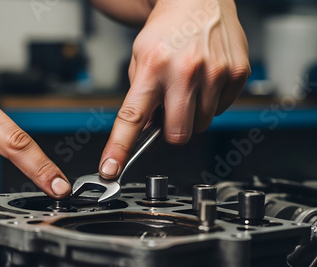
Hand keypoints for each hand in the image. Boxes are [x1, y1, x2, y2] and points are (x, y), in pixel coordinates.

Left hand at [99, 0, 249, 178]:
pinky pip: (221, 109)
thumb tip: (144, 132)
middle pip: (178, 134)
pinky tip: (204, 81)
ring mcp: (215, 73)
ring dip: (191, 116)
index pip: (132, 118)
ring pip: (201, 125)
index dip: (120, 148)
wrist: (198, 0)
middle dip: (170, 132)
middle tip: (168, 112)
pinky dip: (210, 103)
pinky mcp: (237, 74)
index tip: (110, 169)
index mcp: (153, 67)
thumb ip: (139, 96)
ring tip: (186, 88)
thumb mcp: (139, 58)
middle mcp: (186, 71)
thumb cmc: (166, 29)